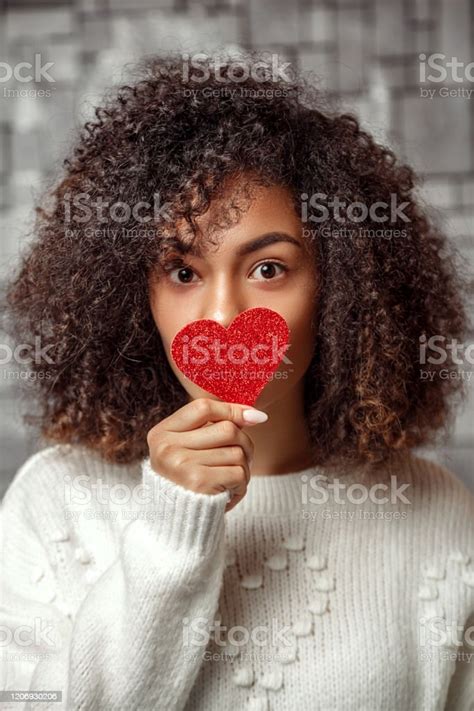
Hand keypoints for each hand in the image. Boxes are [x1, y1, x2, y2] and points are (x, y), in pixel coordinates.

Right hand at [146, 397, 267, 511]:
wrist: (176, 524)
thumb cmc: (188, 481)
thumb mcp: (187, 448)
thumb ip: (213, 427)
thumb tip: (257, 416)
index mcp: (162, 433)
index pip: (202, 407)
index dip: (232, 409)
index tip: (254, 417)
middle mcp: (167, 447)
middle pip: (227, 429)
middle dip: (245, 444)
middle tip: (242, 459)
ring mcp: (181, 464)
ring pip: (237, 453)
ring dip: (244, 469)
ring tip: (230, 481)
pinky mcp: (198, 483)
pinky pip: (238, 473)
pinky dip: (241, 485)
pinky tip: (229, 493)